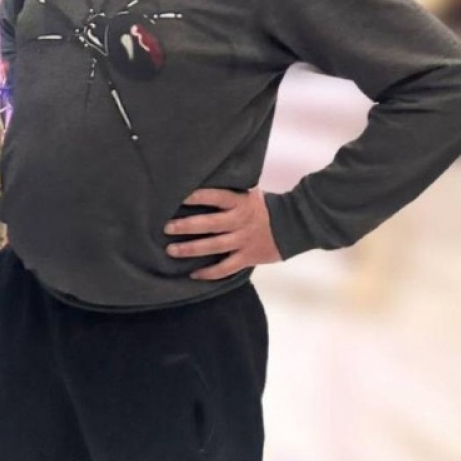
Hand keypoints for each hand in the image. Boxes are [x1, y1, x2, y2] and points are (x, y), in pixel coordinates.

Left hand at [164, 188, 281, 279]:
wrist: (294, 225)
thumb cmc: (264, 207)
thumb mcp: (248, 194)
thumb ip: (228, 194)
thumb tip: (199, 185)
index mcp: (240, 202)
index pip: (215, 197)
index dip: (197, 197)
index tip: (178, 197)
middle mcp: (240, 221)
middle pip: (209, 224)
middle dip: (186, 226)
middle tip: (166, 228)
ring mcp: (244, 240)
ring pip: (214, 247)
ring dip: (191, 249)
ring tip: (172, 250)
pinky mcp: (248, 257)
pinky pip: (226, 268)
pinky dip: (210, 273)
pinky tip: (193, 274)